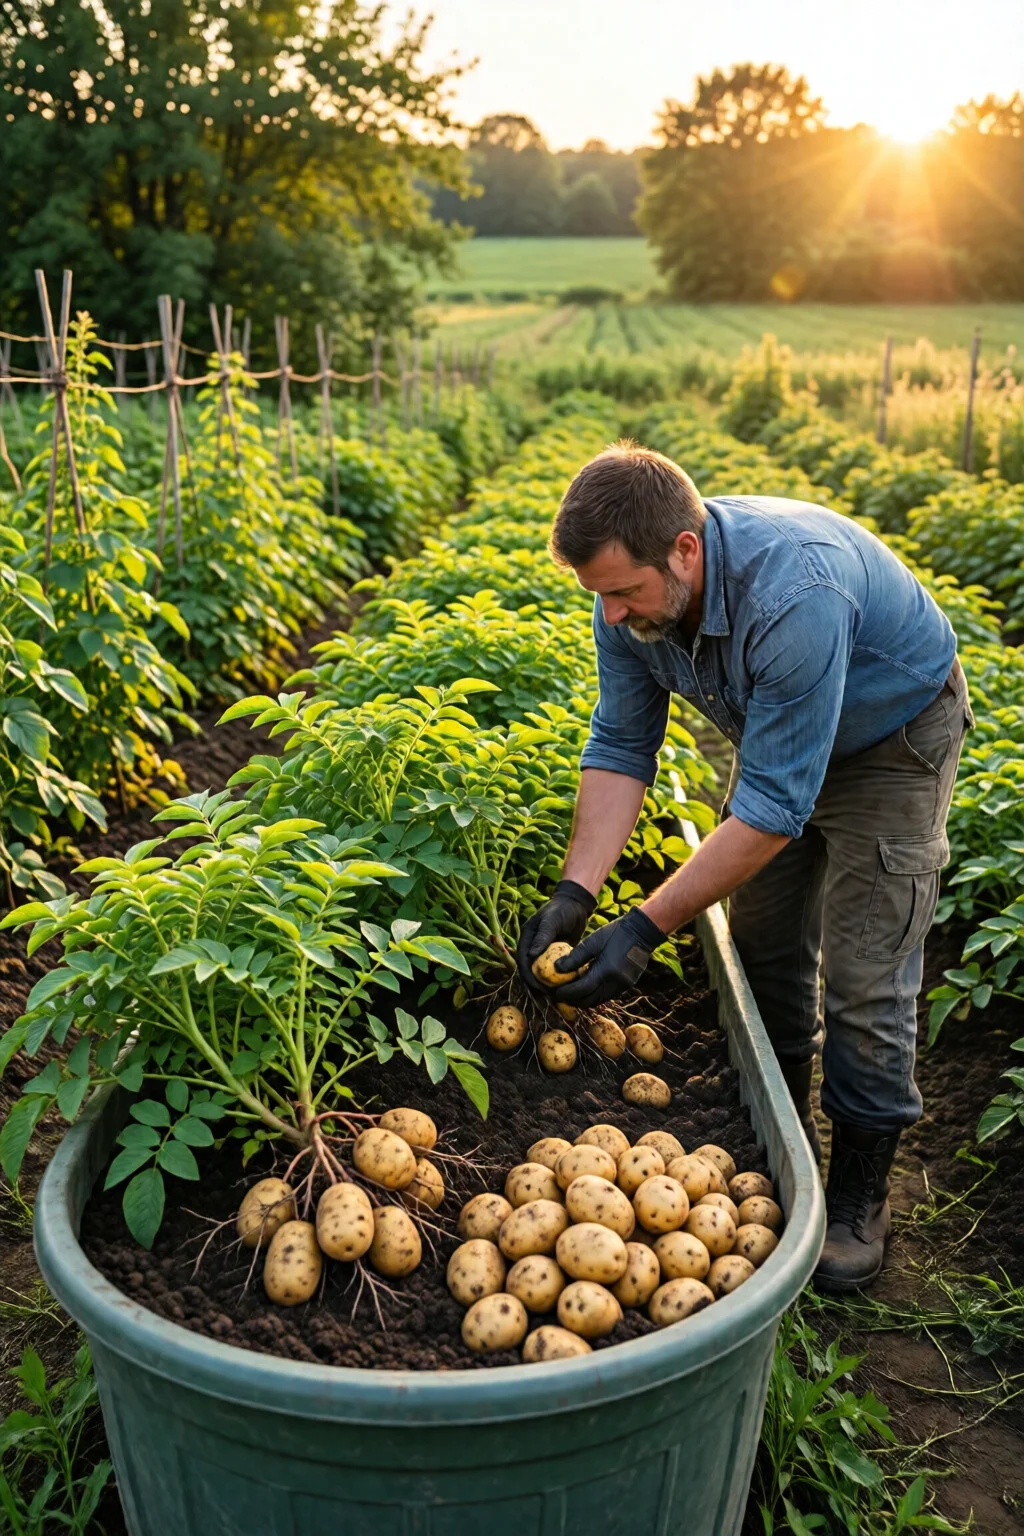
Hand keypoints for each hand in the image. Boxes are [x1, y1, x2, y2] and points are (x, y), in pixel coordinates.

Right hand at [517, 880, 596, 994]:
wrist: (576, 905)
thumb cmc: (562, 910)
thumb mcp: (552, 921)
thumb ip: (542, 937)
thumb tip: (531, 955)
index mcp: (527, 939)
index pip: (523, 962)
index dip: (528, 977)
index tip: (538, 987)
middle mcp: (533, 947)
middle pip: (531, 971)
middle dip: (537, 985)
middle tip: (549, 996)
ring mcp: (544, 952)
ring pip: (542, 973)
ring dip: (548, 985)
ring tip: (558, 995)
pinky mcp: (556, 956)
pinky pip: (555, 970)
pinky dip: (559, 979)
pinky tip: (567, 987)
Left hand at [553, 907, 666, 1006]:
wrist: (642, 932)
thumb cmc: (615, 933)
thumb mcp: (593, 941)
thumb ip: (575, 957)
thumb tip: (556, 968)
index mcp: (606, 971)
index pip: (581, 990)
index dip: (566, 993)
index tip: (555, 993)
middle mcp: (615, 983)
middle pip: (589, 1000)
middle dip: (573, 1000)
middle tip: (559, 996)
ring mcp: (623, 986)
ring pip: (598, 1000)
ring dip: (583, 1000)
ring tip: (571, 994)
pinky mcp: (627, 985)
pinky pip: (607, 996)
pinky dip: (595, 995)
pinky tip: (586, 989)